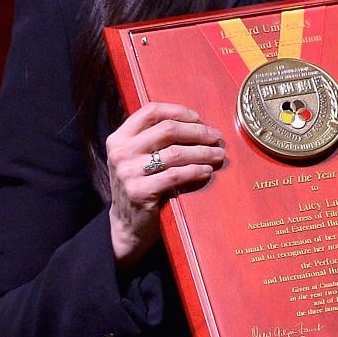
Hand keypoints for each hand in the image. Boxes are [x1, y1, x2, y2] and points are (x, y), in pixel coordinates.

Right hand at [103, 102, 223, 267]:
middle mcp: (121, 152)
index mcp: (119, 138)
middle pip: (168, 130)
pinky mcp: (139, 192)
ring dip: (203, 152)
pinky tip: (208, 171)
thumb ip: (154, 139)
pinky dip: (196, 171)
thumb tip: (197, 123)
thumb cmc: (141, 186)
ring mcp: (128, 173)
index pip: (151, 111)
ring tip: (218, 154)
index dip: (178, 111)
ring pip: (175, 153)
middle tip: (216, 137)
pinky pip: (175, 176)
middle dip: (197, 131)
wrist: (127, 226)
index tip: (198, 118)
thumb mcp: (137, 158)